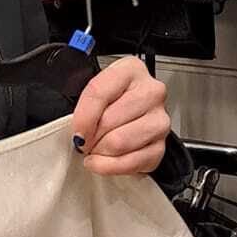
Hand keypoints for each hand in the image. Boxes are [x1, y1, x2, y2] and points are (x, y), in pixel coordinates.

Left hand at [71, 56, 169, 176]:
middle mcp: (151, 92)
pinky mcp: (161, 146)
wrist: (124, 118)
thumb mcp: (90, 91)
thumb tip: (79, 134)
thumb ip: (83, 106)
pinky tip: (106, 161)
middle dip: (92, 137)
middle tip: (86, 140)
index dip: (83, 118)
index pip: (99, 92)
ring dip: (101, 152)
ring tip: (97, 148)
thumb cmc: (107, 103)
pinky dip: (112, 167)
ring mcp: (160, 119)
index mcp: (131, 70)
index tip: (76, 132)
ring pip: (120, 143)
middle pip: (109, 121)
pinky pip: (131, 162)